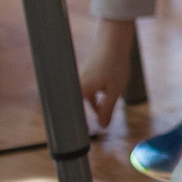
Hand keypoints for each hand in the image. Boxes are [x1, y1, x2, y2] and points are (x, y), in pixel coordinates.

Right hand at [77, 16, 138, 130]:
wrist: (114, 40)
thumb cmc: (115, 65)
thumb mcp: (115, 91)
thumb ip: (108, 110)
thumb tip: (103, 127)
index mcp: (79, 91)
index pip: (68, 115)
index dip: (66, 127)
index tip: (66, 140)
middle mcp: (75, 86)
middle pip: (73, 109)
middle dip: (78, 120)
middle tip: (79, 135)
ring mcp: (79, 80)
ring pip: (82, 100)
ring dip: (91, 108)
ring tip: (99, 119)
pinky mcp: (85, 76)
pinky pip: (86, 93)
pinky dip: (93, 99)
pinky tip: (102, 105)